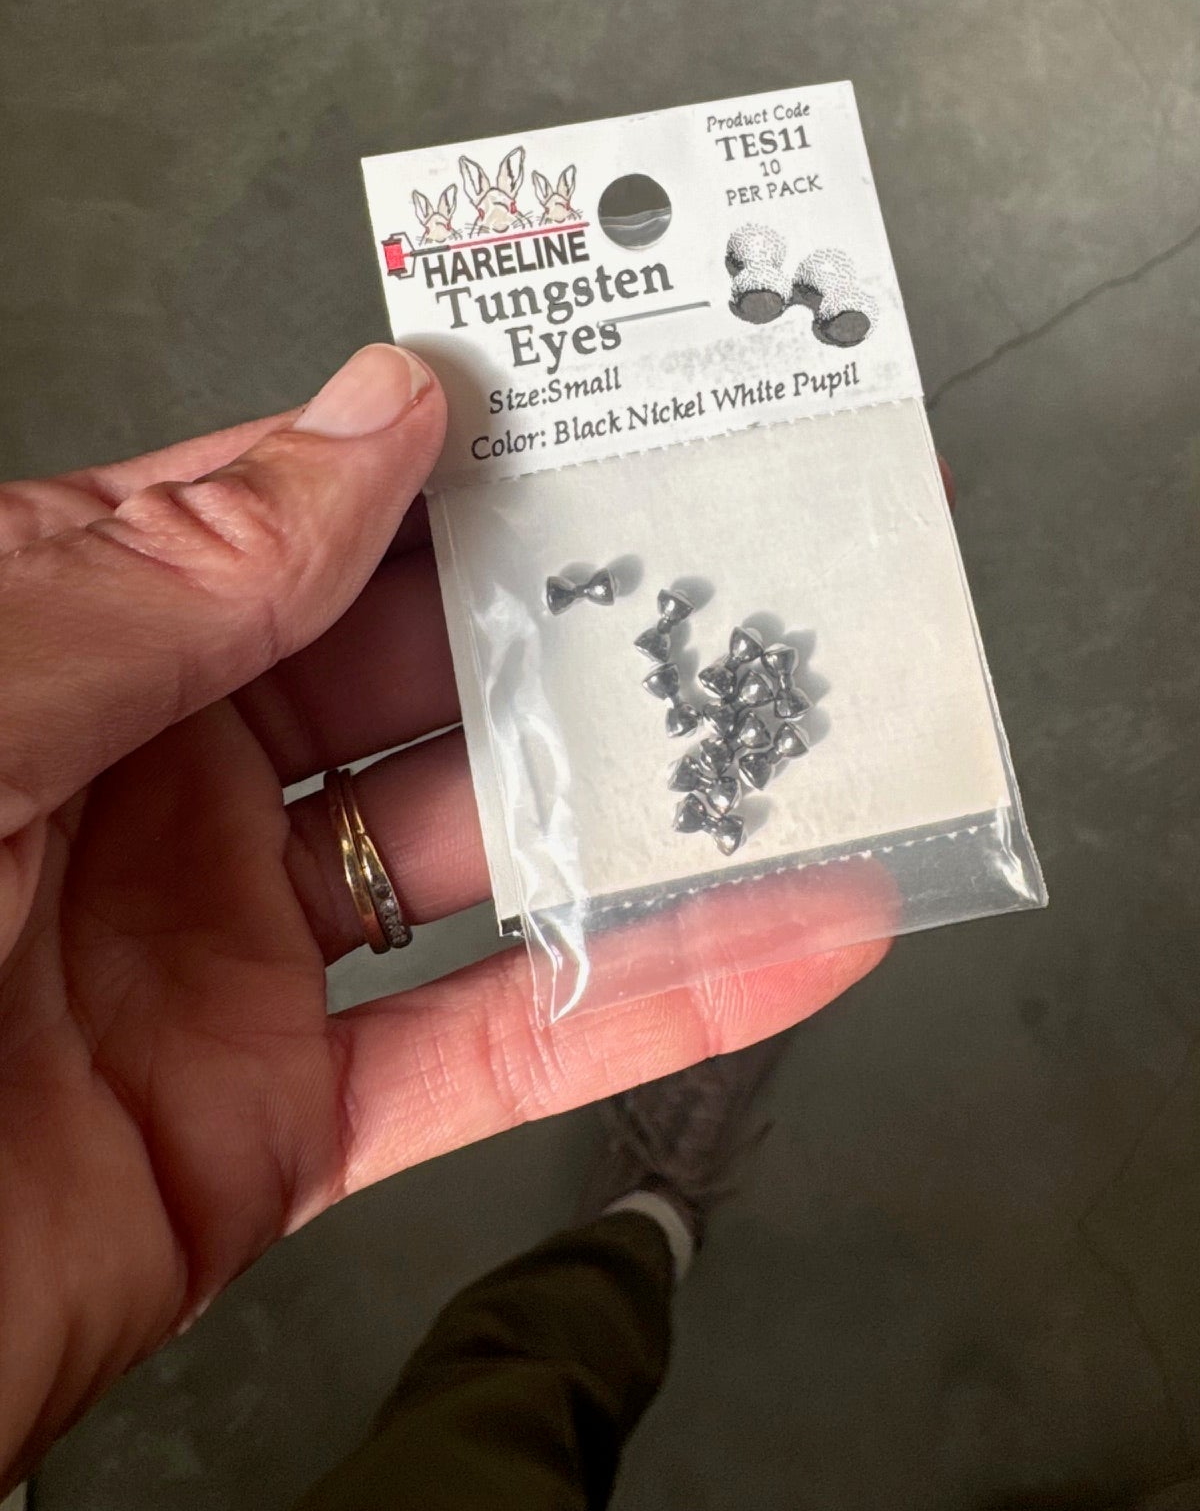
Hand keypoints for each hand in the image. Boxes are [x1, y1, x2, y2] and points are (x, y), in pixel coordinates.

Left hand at [0, 345, 889, 1486]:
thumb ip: (177, 574)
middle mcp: (151, 789)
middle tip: (724, 554)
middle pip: (414, 676)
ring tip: (791, 728)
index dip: (437, 463)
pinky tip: (784, 937)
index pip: (289, 523)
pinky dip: (655, 1000)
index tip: (586, 408)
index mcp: (62, 653)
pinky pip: (494, 1051)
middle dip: (567, 618)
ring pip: (482, 856)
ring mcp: (223, 957)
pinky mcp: (274, 1125)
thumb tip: (371, 421)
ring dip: (642, 803)